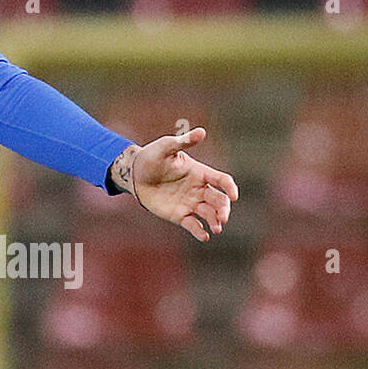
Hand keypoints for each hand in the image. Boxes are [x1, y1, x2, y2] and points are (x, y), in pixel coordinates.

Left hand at [128, 126, 237, 241]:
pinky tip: (204, 236)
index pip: (222, 181)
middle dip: (224, 209)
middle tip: (222, 218)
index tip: (233, 195)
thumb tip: (202, 131)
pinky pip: (193, 225)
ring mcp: (190, 203)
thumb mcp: (166, 147)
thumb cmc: (152, 157)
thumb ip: (183, 142)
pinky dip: (200, 231)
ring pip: (209, 214)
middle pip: (219, 201)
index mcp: (200, 173)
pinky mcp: (179, 215)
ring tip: (216, 228)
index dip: (230, 188)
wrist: (134, 174)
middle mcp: (199, 189)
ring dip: (215, 221)